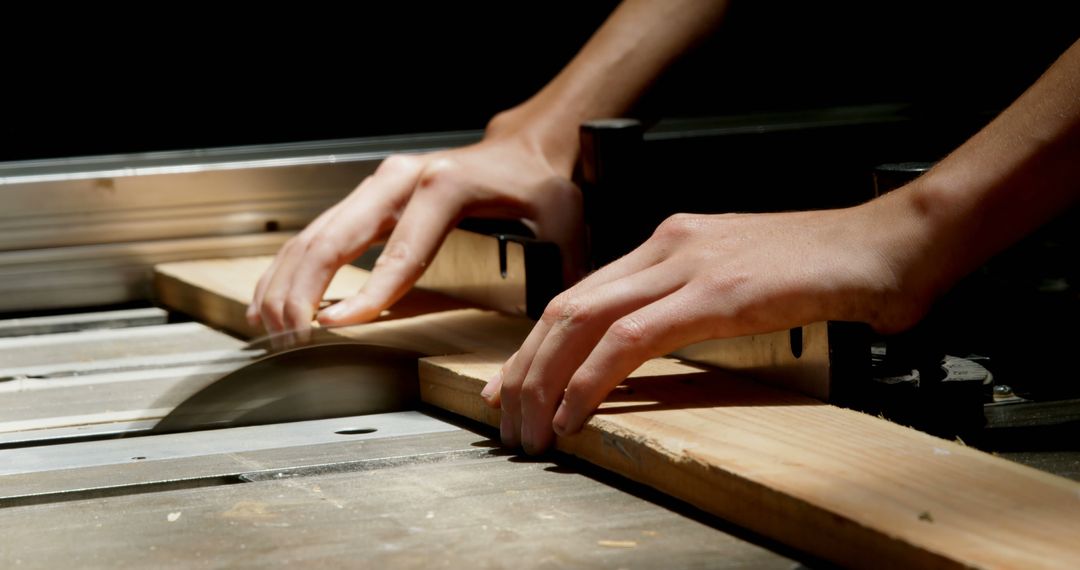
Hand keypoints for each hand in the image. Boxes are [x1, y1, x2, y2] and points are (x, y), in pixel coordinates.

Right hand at [247, 112, 585, 337]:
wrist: (525, 147)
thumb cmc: (540, 186)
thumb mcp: (560, 224)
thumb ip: (556, 275)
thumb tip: (546, 339)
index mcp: (445, 188)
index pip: (399, 253)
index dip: (366, 294)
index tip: (334, 328)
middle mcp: (401, 179)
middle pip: (333, 238)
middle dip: (302, 293)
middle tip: (290, 340)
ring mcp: (378, 185)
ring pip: (313, 235)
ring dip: (284, 284)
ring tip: (270, 330)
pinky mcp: (368, 196)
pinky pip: (315, 234)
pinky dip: (288, 270)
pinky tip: (271, 302)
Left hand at [482, 195, 939, 453]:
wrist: (892, 244)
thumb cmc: (828, 269)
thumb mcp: (742, 286)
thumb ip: (690, 308)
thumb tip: (645, 354)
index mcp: (672, 242)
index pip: (582, 294)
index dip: (537, 345)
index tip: (512, 385)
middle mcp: (668, 244)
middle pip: (566, 306)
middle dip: (525, 367)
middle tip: (504, 417)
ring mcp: (689, 263)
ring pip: (583, 319)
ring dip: (545, 379)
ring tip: (528, 427)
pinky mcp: (716, 291)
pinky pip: (630, 338)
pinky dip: (591, 378)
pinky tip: (574, 412)